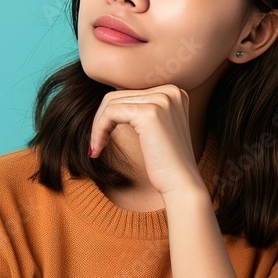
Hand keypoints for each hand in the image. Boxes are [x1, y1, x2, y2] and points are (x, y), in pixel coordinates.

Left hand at [88, 84, 204, 197]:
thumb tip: (111, 100)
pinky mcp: (149, 113)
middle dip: (101, 120)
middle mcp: (170, 91)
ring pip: (111, 103)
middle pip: (118, 96)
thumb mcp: (155, 130)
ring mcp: (161, 100)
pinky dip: (99, 131)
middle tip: (96, 144)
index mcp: (173, 92)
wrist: (181, 185)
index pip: (129, 94)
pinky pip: (110, 114)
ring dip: (97, 127)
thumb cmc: (166, 163)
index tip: (103, 137)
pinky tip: (98, 149)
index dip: (111, 115)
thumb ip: (141, 110)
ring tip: (97, 148)